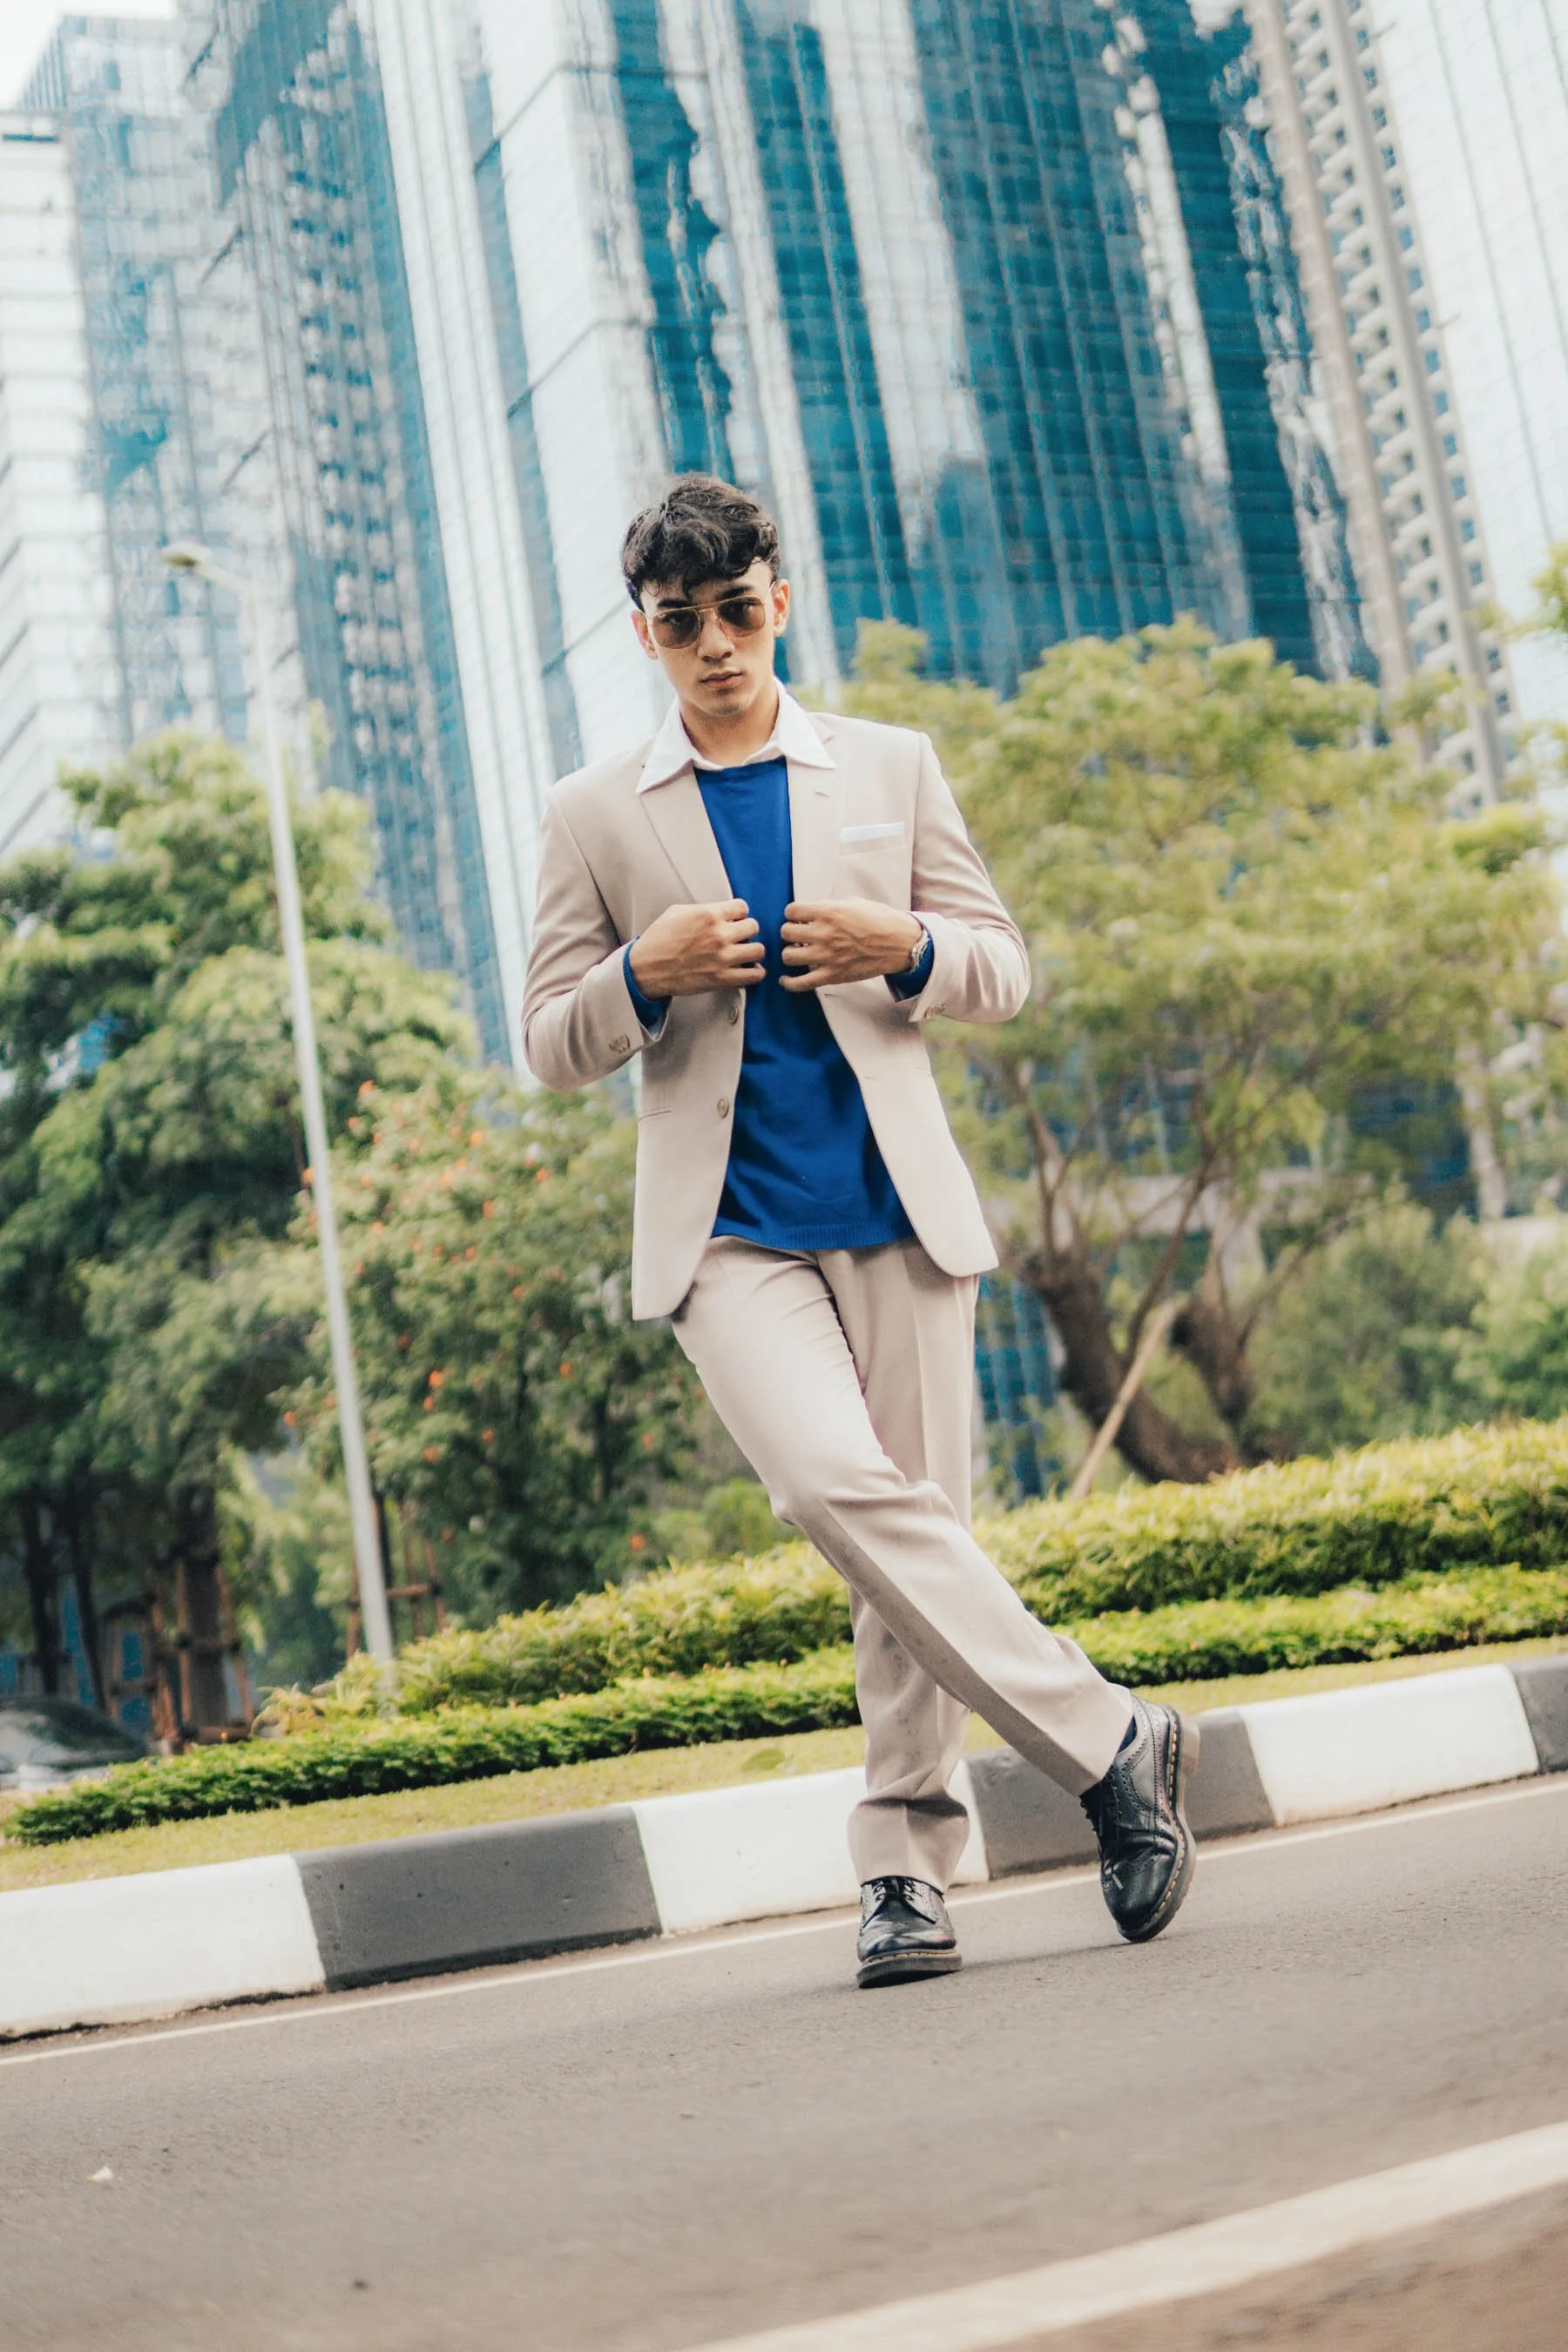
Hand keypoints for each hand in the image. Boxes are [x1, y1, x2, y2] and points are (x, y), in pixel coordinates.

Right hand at [629, 898, 764, 997]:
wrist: (646, 969)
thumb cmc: (658, 940)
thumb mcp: (677, 912)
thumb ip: (703, 909)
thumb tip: (720, 910)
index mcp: (709, 914)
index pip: (743, 907)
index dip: (738, 914)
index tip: (733, 921)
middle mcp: (719, 934)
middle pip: (754, 927)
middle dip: (746, 931)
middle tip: (738, 938)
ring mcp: (723, 958)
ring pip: (759, 950)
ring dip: (752, 951)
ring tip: (743, 954)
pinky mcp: (723, 979)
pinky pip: (755, 975)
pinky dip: (754, 973)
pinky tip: (746, 971)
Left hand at [780, 899, 923, 990]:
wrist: (902, 944)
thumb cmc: (882, 921)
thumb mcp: (856, 903)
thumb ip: (832, 906)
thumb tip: (815, 911)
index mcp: (829, 911)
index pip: (791, 911)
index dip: (793, 915)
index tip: (798, 919)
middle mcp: (824, 933)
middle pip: (786, 933)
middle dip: (790, 933)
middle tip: (798, 936)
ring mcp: (827, 956)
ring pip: (788, 956)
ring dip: (790, 954)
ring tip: (798, 953)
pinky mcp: (832, 975)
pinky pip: (800, 983)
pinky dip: (789, 982)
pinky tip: (786, 979)